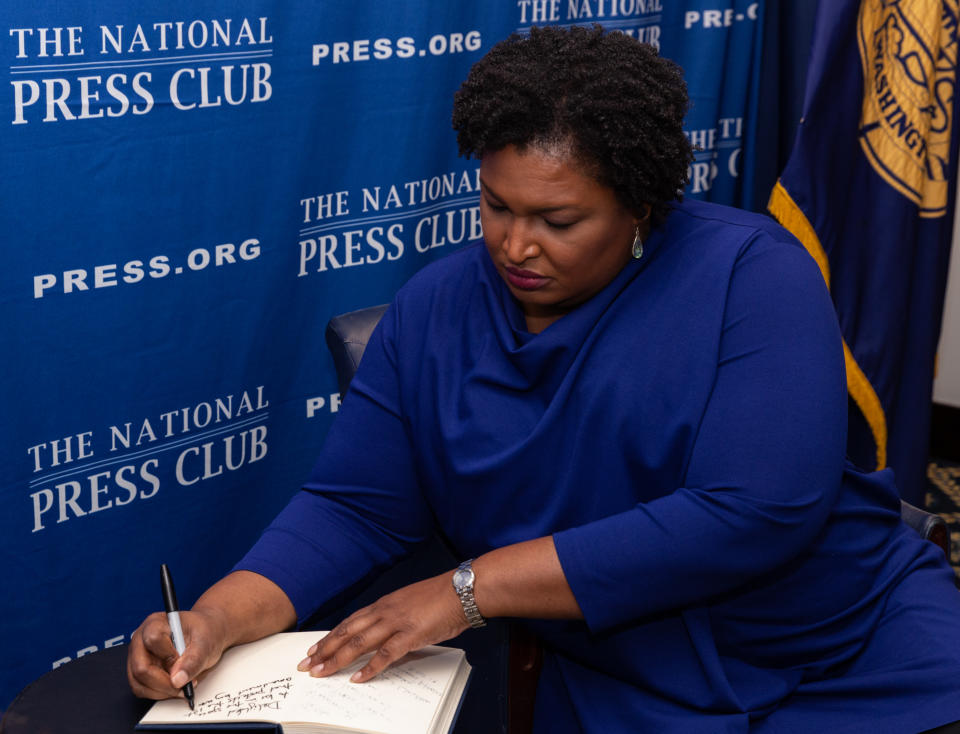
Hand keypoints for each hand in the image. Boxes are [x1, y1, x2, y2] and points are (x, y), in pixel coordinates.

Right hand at [127, 608, 227, 699]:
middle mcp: (141, 640)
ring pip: (138, 683)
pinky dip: (158, 693)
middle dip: (163, 682)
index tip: (184, 664)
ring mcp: (137, 657)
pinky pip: (141, 690)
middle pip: (141, 667)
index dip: (169, 657)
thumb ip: (193, 660)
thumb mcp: (205, 642)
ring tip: (182, 687)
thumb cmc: (204, 633)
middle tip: (184, 686)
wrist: (205, 635)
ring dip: (161, 691)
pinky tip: (174, 687)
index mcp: (156, 623)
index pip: (153, 640)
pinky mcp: (138, 672)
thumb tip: (178, 680)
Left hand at [297, 571, 468, 682]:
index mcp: (385, 604)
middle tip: (307, 664)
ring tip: (322, 672)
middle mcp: (385, 611)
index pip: (350, 622)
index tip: (315, 648)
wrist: (462, 589)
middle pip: (347, 632)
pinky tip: (358, 678)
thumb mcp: (411, 604)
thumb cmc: (441, 597)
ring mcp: (396, 623)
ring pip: (359, 643)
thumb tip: (387, 637)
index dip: (330, 636)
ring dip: (337, 659)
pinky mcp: (410, 635)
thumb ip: (396, 618)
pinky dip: (370, 668)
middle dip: (324, 649)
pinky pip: (385, 654)